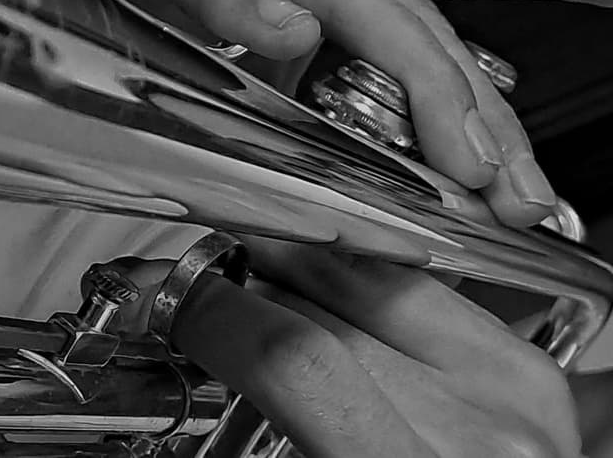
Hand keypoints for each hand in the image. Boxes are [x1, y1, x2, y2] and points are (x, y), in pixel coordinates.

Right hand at [26, 0, 612, 225]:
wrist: (31, 4)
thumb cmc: (146, 28)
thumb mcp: (269, 55)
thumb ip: (349, 83)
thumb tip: (445, 147)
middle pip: (407, 2)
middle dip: (467, 106)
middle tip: (510, 190)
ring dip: (400, 78)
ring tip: (449, 156)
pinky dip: (238, 3)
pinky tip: (275, 35)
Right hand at [114, 242, 581, 457]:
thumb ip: (267, 422)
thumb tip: (204, 338)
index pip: (294, 358)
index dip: (214, 311)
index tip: (173, 300)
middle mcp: (479, 430)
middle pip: (324, 307)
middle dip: (242, 286)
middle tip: (197, 294)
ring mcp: (511, 390)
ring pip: (366, 277)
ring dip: (294, 267)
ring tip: (252, 283)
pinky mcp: (525, 366)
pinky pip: (413, 286)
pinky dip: (354, 282)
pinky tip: (322, 295)